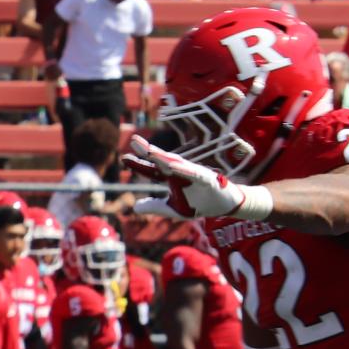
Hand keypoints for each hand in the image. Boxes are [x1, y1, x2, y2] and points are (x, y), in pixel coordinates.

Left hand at [121, 134, 266, 219]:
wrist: (225, 205)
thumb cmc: (200, 203)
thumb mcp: (173, 208)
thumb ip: (155, 206)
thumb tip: (135, 207)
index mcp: (172, 178)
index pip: (152, 170)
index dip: (138, 164)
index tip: (124, 157)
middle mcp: (181, 172)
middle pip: (162, 160)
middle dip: (149, 151)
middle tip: (134, 140)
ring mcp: (194, 173)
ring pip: (176, 163)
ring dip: (163, 157)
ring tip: (150, 151)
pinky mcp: (207, 178)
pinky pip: (194, 173)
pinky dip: (184, 169)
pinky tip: (172, 166)